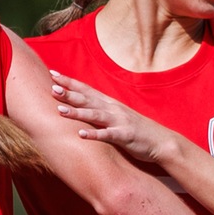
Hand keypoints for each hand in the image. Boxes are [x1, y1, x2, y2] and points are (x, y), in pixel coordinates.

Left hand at [50, 71, 173, 165]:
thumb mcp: (118, 116)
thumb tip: (84, 106)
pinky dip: (95, 135)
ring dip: (77, 112)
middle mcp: (113, 109)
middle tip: (52, 88)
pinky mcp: (125, 136)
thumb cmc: (137, 130)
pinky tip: (81, 135)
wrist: (162, 141)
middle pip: (88, 99)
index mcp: (110, 104)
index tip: (53, 74)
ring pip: (95, 115)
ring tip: (60, 111)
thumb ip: (102, 110)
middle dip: (69, 93)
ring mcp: (119, 122)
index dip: (70, 82)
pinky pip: (108, 135)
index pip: (87, 89)